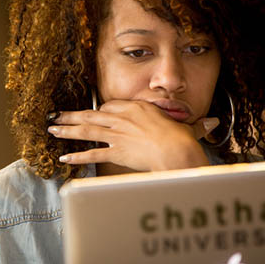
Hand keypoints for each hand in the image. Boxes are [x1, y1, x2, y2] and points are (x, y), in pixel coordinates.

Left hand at [47, 100, 218, 171]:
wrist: (178, 151)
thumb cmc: (184, 139)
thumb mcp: (187, 127)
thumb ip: (196, 125)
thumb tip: (212, 122)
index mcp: (136, 107)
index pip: (110, 107)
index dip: (98, 112)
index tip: (89, 115)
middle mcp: (123, 118)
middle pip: (91, 115)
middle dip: (71, 116)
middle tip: (55, 115)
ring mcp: (118, 134)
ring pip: (87, 130)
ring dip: (67, 130)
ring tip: (52, 129)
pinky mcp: (116, 151)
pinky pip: (92, 152)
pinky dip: (77, 155)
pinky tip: (64, 156)